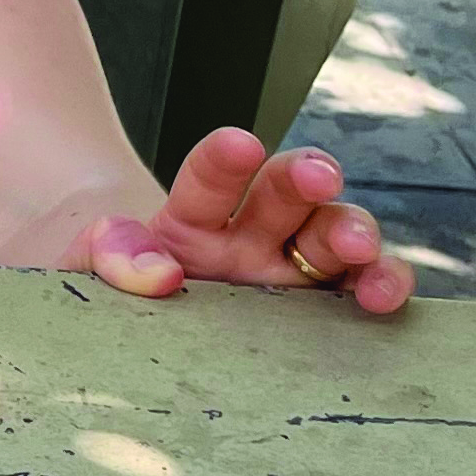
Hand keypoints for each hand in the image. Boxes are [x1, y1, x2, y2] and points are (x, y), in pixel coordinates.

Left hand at [82, 130, 408, 315]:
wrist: (138, 330)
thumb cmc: (115, 290)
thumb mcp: (89, 268)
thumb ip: (107, 256)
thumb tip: (160, 275)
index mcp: (192, 220)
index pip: (208, 179)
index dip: (224, 160)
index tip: (238, 145)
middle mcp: (251, 235)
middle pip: (288, 189)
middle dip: (305, 175)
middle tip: (316, 176)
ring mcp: (293, 270)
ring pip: (337, 234)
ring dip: (354, 233)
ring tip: (360, 249)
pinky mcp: (325, 310)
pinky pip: (364, 289)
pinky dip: (383, 286)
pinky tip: (386, 299)